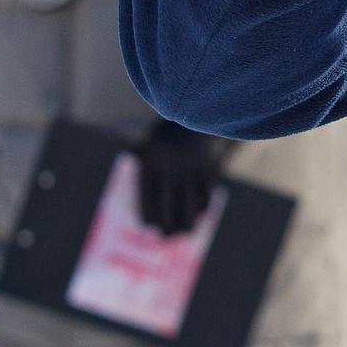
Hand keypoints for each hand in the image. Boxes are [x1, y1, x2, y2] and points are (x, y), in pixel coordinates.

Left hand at [134, 121, 228, 236]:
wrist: (198, 109)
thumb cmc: (167, 132)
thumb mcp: (147, 141)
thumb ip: (139, 160)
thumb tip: (138, 184)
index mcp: (151, 159)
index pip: (147, 195)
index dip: (148, 213)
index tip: (148, 226)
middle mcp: (170, 166)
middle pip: (167, 204)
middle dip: (166, 224)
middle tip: (166, 237)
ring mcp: (190, 167)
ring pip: (189, 204)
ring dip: (187, 222)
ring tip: (184, 233)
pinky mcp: (208, 168)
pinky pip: (205, 195)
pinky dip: (202, 207)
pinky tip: (199, 215)